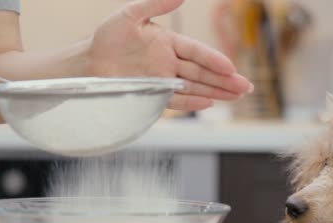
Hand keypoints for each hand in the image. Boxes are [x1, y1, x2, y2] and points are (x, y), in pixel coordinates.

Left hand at [88, 0, 252, 110]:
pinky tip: (208, 104)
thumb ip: (155, 4)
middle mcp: (169, 63)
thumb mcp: (130, 15)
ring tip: (236, 97)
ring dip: (215, 92)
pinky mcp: (153, 95)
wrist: (88, 63)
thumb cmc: (107, 37)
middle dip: (224, 80)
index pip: (196, 52)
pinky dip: (190, 103)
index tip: (230, 67)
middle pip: (202, 73)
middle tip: (245, 87)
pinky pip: (175, 101)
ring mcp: (163, 80)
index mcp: (168, 43)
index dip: (213, 60)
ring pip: (194, 87)